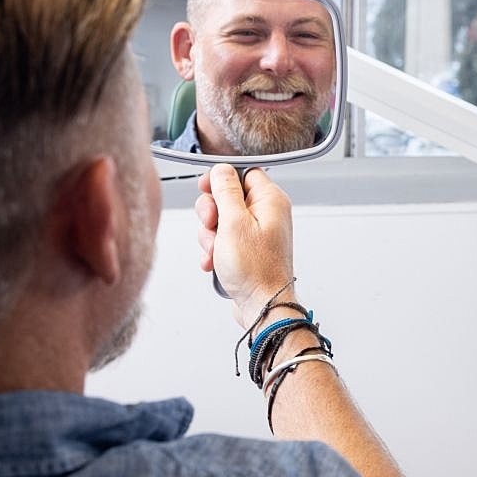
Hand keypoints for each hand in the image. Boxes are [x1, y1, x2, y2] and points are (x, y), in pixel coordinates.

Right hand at [196, 165, 294, 326]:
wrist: (263, 306)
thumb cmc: (255, 269)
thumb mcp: (234, 223)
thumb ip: (225, 191)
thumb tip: (221, 169)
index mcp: (270, 200)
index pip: (243, 173)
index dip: (221, 179)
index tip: (206, 189)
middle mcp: (267, 214)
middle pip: (228, 197)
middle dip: (211, 213)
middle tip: (212, 226)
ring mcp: (257, 233)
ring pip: (221, 220)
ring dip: (210, 236)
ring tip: (215, 252)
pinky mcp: (248, 250)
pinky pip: (224, 240)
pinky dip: (215, 250)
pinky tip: (214, 262)